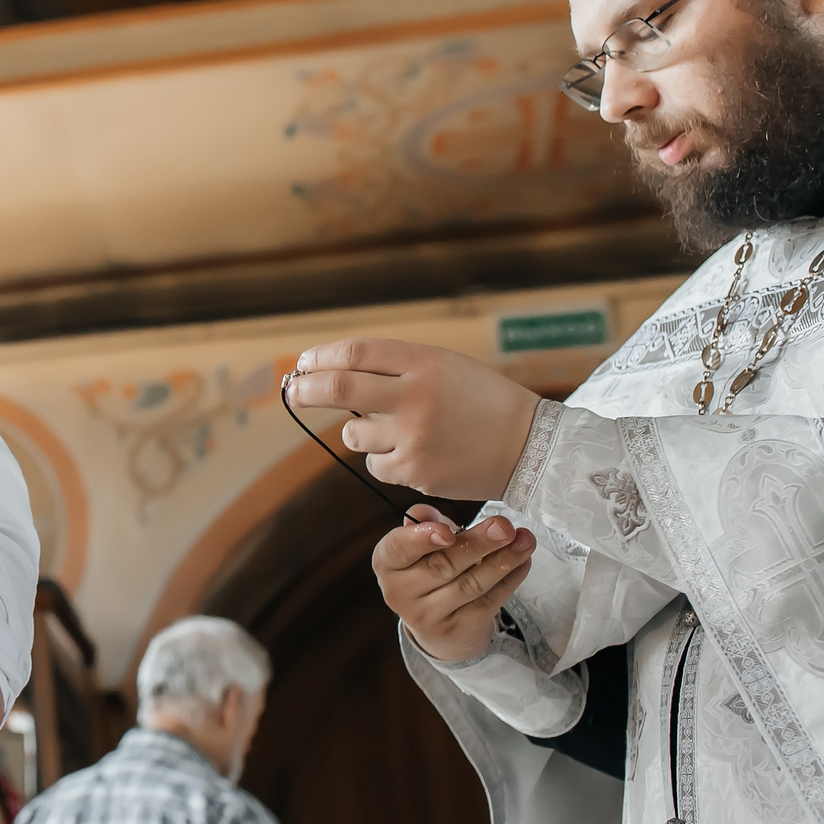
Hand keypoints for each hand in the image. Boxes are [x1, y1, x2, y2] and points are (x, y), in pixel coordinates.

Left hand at [284, 338, 543, 500]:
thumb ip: (393, 366)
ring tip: (393, 429)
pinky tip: (415, 452)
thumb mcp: (443, 366)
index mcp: (423, 363)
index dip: (320, 357)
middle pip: (336, 389)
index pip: (353, 353)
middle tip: (294, 391)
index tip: (304, 364)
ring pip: (353, 435)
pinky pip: (376, 464)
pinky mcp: (415, 471)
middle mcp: (414, 397)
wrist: (529, 446)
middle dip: (306, 390)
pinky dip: (385, 458)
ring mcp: (413, 437)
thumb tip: (331, 369)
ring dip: (360, 431)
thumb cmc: (481, 400)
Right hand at [374, 503, 536, 662]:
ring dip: (502, 561)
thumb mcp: (419, 547)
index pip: (398, 549)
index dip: (421, 539)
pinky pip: (488, 601)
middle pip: (442, 565)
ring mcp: (428, 615)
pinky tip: (523, 562)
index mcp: (387, 564)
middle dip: (477, 544)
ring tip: (525, 540)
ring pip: (470, 585)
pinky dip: (509, 580)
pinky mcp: (458, 629)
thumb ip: (423, 524)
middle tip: (504, 527)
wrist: (438, 629)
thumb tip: (425, 512)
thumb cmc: (428, 572)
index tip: (448, 532)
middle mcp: (400, 592)